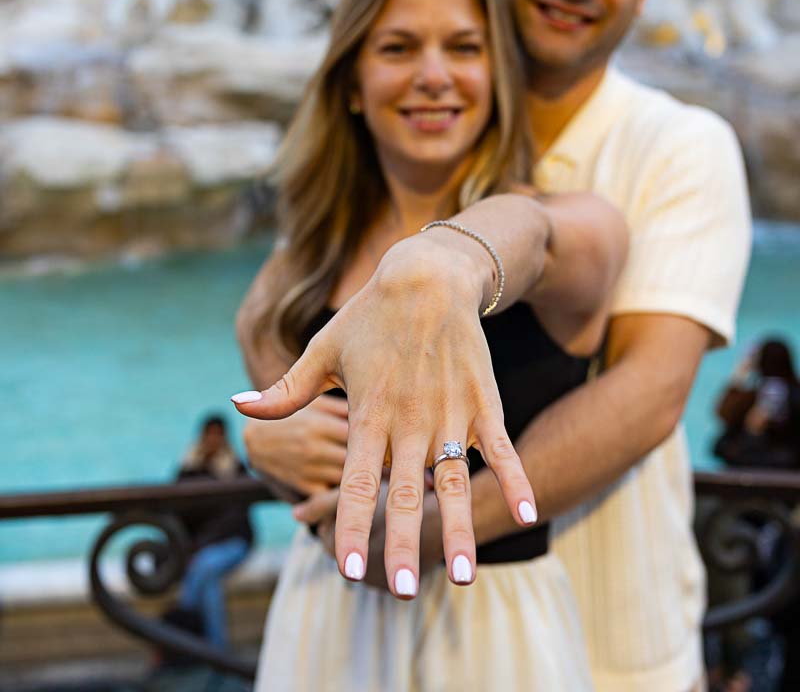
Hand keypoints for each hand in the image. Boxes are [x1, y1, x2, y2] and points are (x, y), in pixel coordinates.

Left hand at [233, 235, 535, 598]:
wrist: (427, 277)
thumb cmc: (369, 317)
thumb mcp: (321, 350)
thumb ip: (285, 391)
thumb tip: (237, 407)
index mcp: (367, 413)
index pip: (354, 481)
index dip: (350, 524)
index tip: (349, 568)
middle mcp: (409, 420)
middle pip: (403, 492)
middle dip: (400, 544)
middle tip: (400, 590)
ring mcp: (450, 412)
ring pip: (453, 480)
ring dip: (458, 526)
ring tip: (462, 575)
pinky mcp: (483, 401)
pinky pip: (501, 448)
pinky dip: (514, 479)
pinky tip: (527, 513)